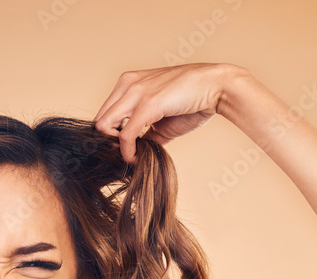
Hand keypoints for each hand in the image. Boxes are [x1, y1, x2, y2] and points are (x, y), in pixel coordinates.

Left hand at [93, 63, 244, 163]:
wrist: (217, 87)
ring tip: (131, 157)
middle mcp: (128, 84)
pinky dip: (128, 151)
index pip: (104, 114)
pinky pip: (125, 135)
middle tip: (124, 156)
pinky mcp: (147, 104)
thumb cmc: (193, 101)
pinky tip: (136, 158)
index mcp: (129, 83)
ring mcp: (136, 92)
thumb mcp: (161, 119)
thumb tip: (135, 152)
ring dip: (115, 148)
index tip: (124, 150)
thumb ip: (145, 132)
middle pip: (99, 121)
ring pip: (104, 126)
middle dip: (108, 143)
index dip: (109, 136)